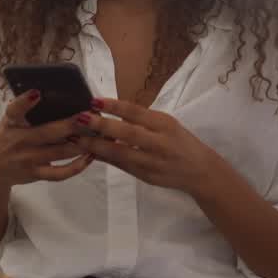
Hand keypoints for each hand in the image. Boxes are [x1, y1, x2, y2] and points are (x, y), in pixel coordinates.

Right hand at [0, 90, 94, 193]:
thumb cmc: (7, 138)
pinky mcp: (36, 174)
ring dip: (81, 143)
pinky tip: (90, 156)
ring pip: (60, 152)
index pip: (14, 110)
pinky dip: (77, 166)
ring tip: (99, 134)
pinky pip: (60, 173)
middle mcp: (19, 140)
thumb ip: (26, 110)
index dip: (25, 101)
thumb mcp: (10, 122)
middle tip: (92, 116)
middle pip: (49, 132)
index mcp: (11, 122)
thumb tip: (55, 95)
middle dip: (72, 124)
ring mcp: (28, 159)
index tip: (38, 93)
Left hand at [76, 98, 225, 198]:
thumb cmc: (180, 141)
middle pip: (127, 133)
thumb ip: (141, 119)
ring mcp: (152, 162)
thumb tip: (109, 110)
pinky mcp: (146, 177)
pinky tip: (88, 151)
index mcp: (165, 124)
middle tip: (79, 118)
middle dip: (101, 126)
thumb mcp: (167, 123)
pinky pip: (121, 166)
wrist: (200, 172)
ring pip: (120, 153)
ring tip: (77, 137)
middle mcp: (159, 143)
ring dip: (96, 145)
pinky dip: (104, 158)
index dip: (114, 106)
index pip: (137, 112)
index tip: (94, 100)